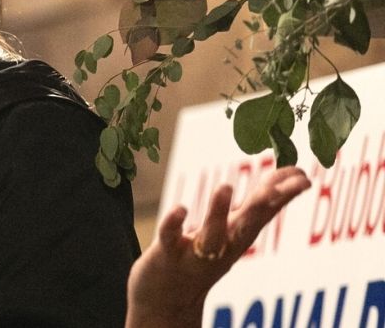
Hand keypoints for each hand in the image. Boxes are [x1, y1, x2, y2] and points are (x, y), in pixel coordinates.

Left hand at [125, 166, 309, 327]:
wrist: (169, 301)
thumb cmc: (206, 255)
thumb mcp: (236, 229)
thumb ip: (259, 204)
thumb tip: (292, 172)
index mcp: (240, 235)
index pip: (266, 212)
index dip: (284, 194)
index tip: (305, 176)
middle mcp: (223, 244)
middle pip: (247, 223)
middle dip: (264, 204)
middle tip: (285, 185)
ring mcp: (196, 251)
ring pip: (211, 232)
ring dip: (218, 210)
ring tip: (226, 187)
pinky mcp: (168, 255)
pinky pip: (170, 237)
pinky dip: (174, 224)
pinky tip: (179, 208)